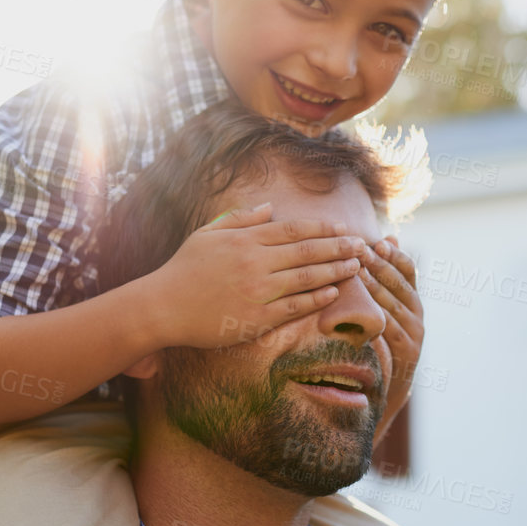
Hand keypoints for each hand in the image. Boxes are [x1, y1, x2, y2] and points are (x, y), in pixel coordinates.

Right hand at [145, 203, 369, 348]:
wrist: (163, 306)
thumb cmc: (183, 269)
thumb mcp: (208, 234)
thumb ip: (240, 219)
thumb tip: (269, 208)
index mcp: (246, 239)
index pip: (294, 230)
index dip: (323, 229)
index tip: (343, 229)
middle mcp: (256, 262)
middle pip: (308, 251)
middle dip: (340, 247)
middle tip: (363, 245)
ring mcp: (258, 290)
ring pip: (307, 277)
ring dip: (336, 270)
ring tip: (357, 266)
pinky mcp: (257, 317)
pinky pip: (294, 307)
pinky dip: (316, 298)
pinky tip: (333, 292)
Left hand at [358, 237, 423, 438]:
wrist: (386, 393)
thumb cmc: (377, 346)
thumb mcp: (381, 314)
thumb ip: (382, 284)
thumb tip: (386, 239)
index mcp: (413, 302)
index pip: (410, 270)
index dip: (395, 255)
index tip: (377, 242)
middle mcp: (419, 316)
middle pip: (401, 284)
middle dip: (381, 265)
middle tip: (361, 250)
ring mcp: (415, 335)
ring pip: (396, 305)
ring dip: (377, 287)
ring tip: (358, 272)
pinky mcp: (408, 354)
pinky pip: (392, 331)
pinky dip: (379, 317)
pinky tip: (364, 307)